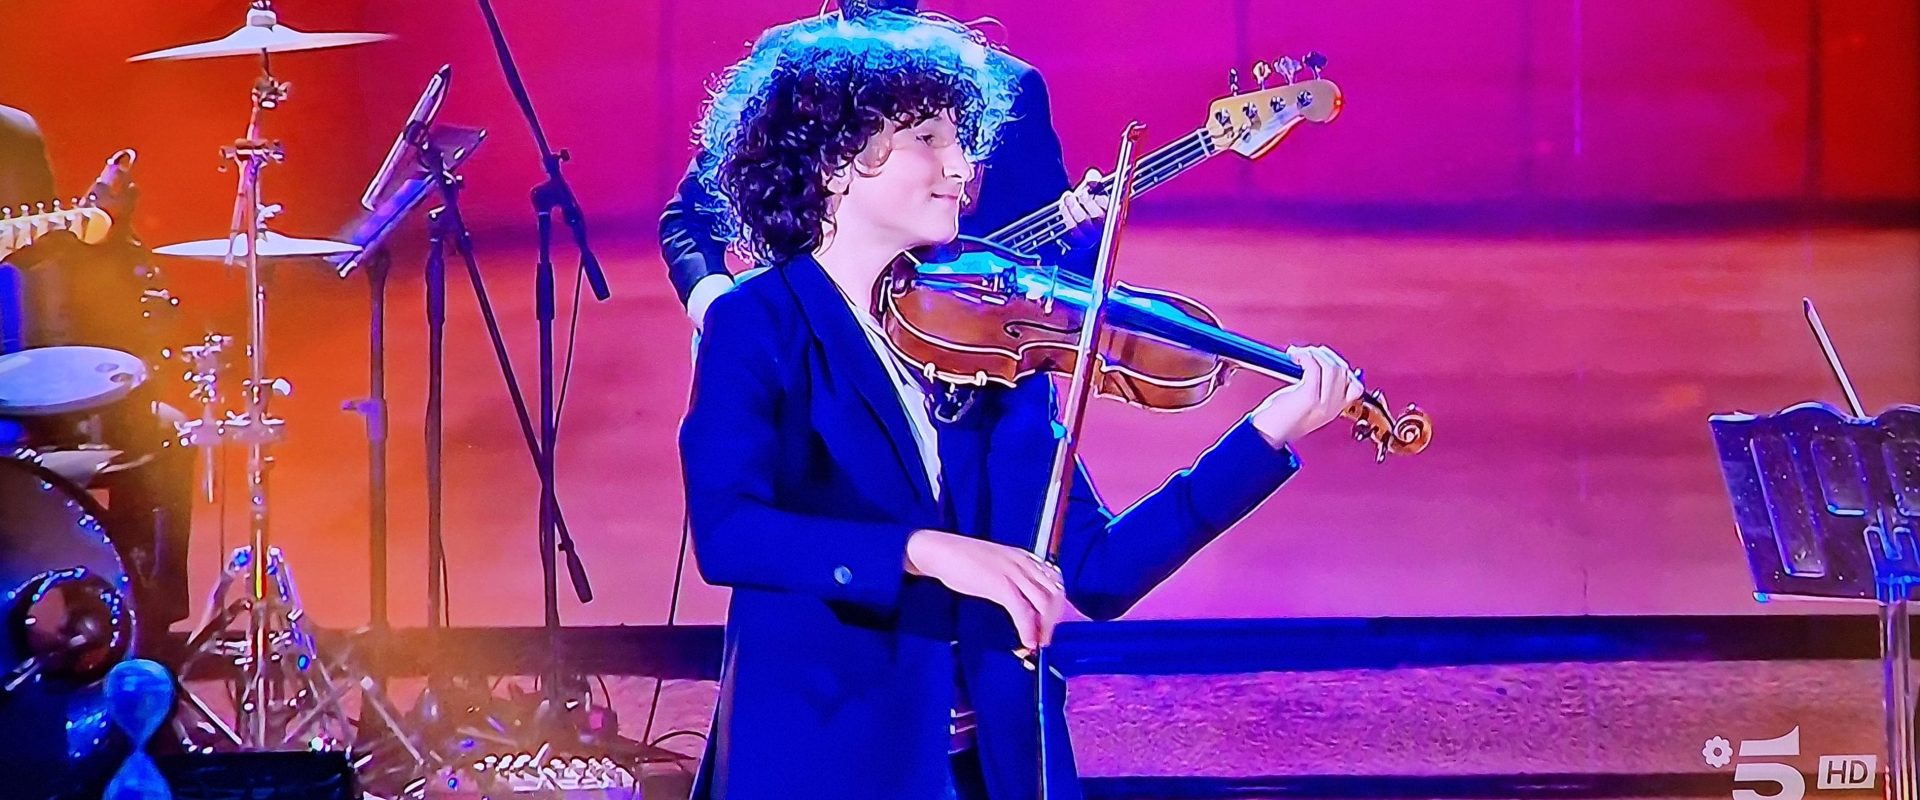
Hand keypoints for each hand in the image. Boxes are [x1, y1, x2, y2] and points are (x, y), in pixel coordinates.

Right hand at [905, 530, 1065, 649]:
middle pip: (1055, 595)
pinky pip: (1023, 612)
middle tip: (1046, 639)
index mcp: (1025, 557)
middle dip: (1054, 621)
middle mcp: (1024, 563)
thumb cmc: (962, 560)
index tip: (1050, 624)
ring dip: (1044, 629)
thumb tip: (1022, 604)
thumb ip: (1012, 579)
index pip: (1055, 582)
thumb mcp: (996, 566)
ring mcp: (1014, 573)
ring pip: (1044, 605)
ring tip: (1038, 644)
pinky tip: (1026, 642)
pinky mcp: (1001, 585)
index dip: (1058, 606)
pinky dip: (1028, 630)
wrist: (940, 551)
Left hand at [1059, 168, 1108, 233]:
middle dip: (1088, 203)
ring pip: (1083, 223)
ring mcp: (1091, 235)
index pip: (1112, 208)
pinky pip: (1072, 230)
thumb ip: (1094, 180)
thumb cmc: (1089, 201)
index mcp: (1113, 211)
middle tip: (1082, 193)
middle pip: (1098, 216)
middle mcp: (1104, 225)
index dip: (1103, 202)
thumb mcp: (1092, 188)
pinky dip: (1067, 215)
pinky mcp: (1078, 239)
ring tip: (1068, 197)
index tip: (1096, 194)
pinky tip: (1064, 205)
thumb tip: (1092, 175)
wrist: (1076, 212)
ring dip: (1074, 208)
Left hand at [1249, 345, 1365, 447]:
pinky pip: (1314, 367)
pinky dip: (1304, 356)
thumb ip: (1319, 389)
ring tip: (1298, 354)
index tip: (1324, 358)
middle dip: (1325, 355)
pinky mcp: (1308, 397)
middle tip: (1308, 353)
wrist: (1265, 436)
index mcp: (1334, 410)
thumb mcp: (1307, 404)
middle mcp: (1332, 407)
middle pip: (1342, 371)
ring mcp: (1322, 402)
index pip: (1355, 385)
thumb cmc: (1279, 419)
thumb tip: (1320, 362)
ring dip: (1314, 353)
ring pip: (1331, 367)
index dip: (1342, 366)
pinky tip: (1294, 356)